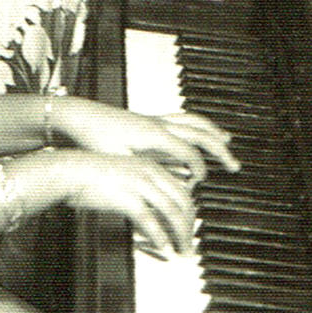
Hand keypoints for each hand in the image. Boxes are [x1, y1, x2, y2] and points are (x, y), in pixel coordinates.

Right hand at [54, 149, 196, 254]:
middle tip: (188, 244)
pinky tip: (163, 247)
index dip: (189, 212)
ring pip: (172, 211)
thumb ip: (140, 192)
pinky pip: (151, 220)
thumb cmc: (89, 175)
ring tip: (181, 250)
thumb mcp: (122, 177)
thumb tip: (149, 215)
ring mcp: (139, 184)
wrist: (68, 170)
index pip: (181, 190)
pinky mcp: (127, 197)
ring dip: (180, 234)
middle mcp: (149, 173)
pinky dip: (160, 236)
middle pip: (182, 201)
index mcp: (149, 167)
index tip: (188, 228)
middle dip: (189, 226)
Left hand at [55, 98, 239, 184]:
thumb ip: (144, 176)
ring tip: (227, 141)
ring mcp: (154, 119)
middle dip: (219, 149)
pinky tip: (196, 134)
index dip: (198, 167)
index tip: (202, 181)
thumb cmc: (94, 139)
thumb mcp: (119, 162)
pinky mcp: (148, 118)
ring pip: (192, 121)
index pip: (188, 151)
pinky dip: (195, 125)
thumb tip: (163, 195)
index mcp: (153, 135)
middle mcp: (158, 124)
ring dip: (211, 131)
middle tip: (234, 164)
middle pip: (199, 133)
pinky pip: (181, 119)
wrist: (77, 117)